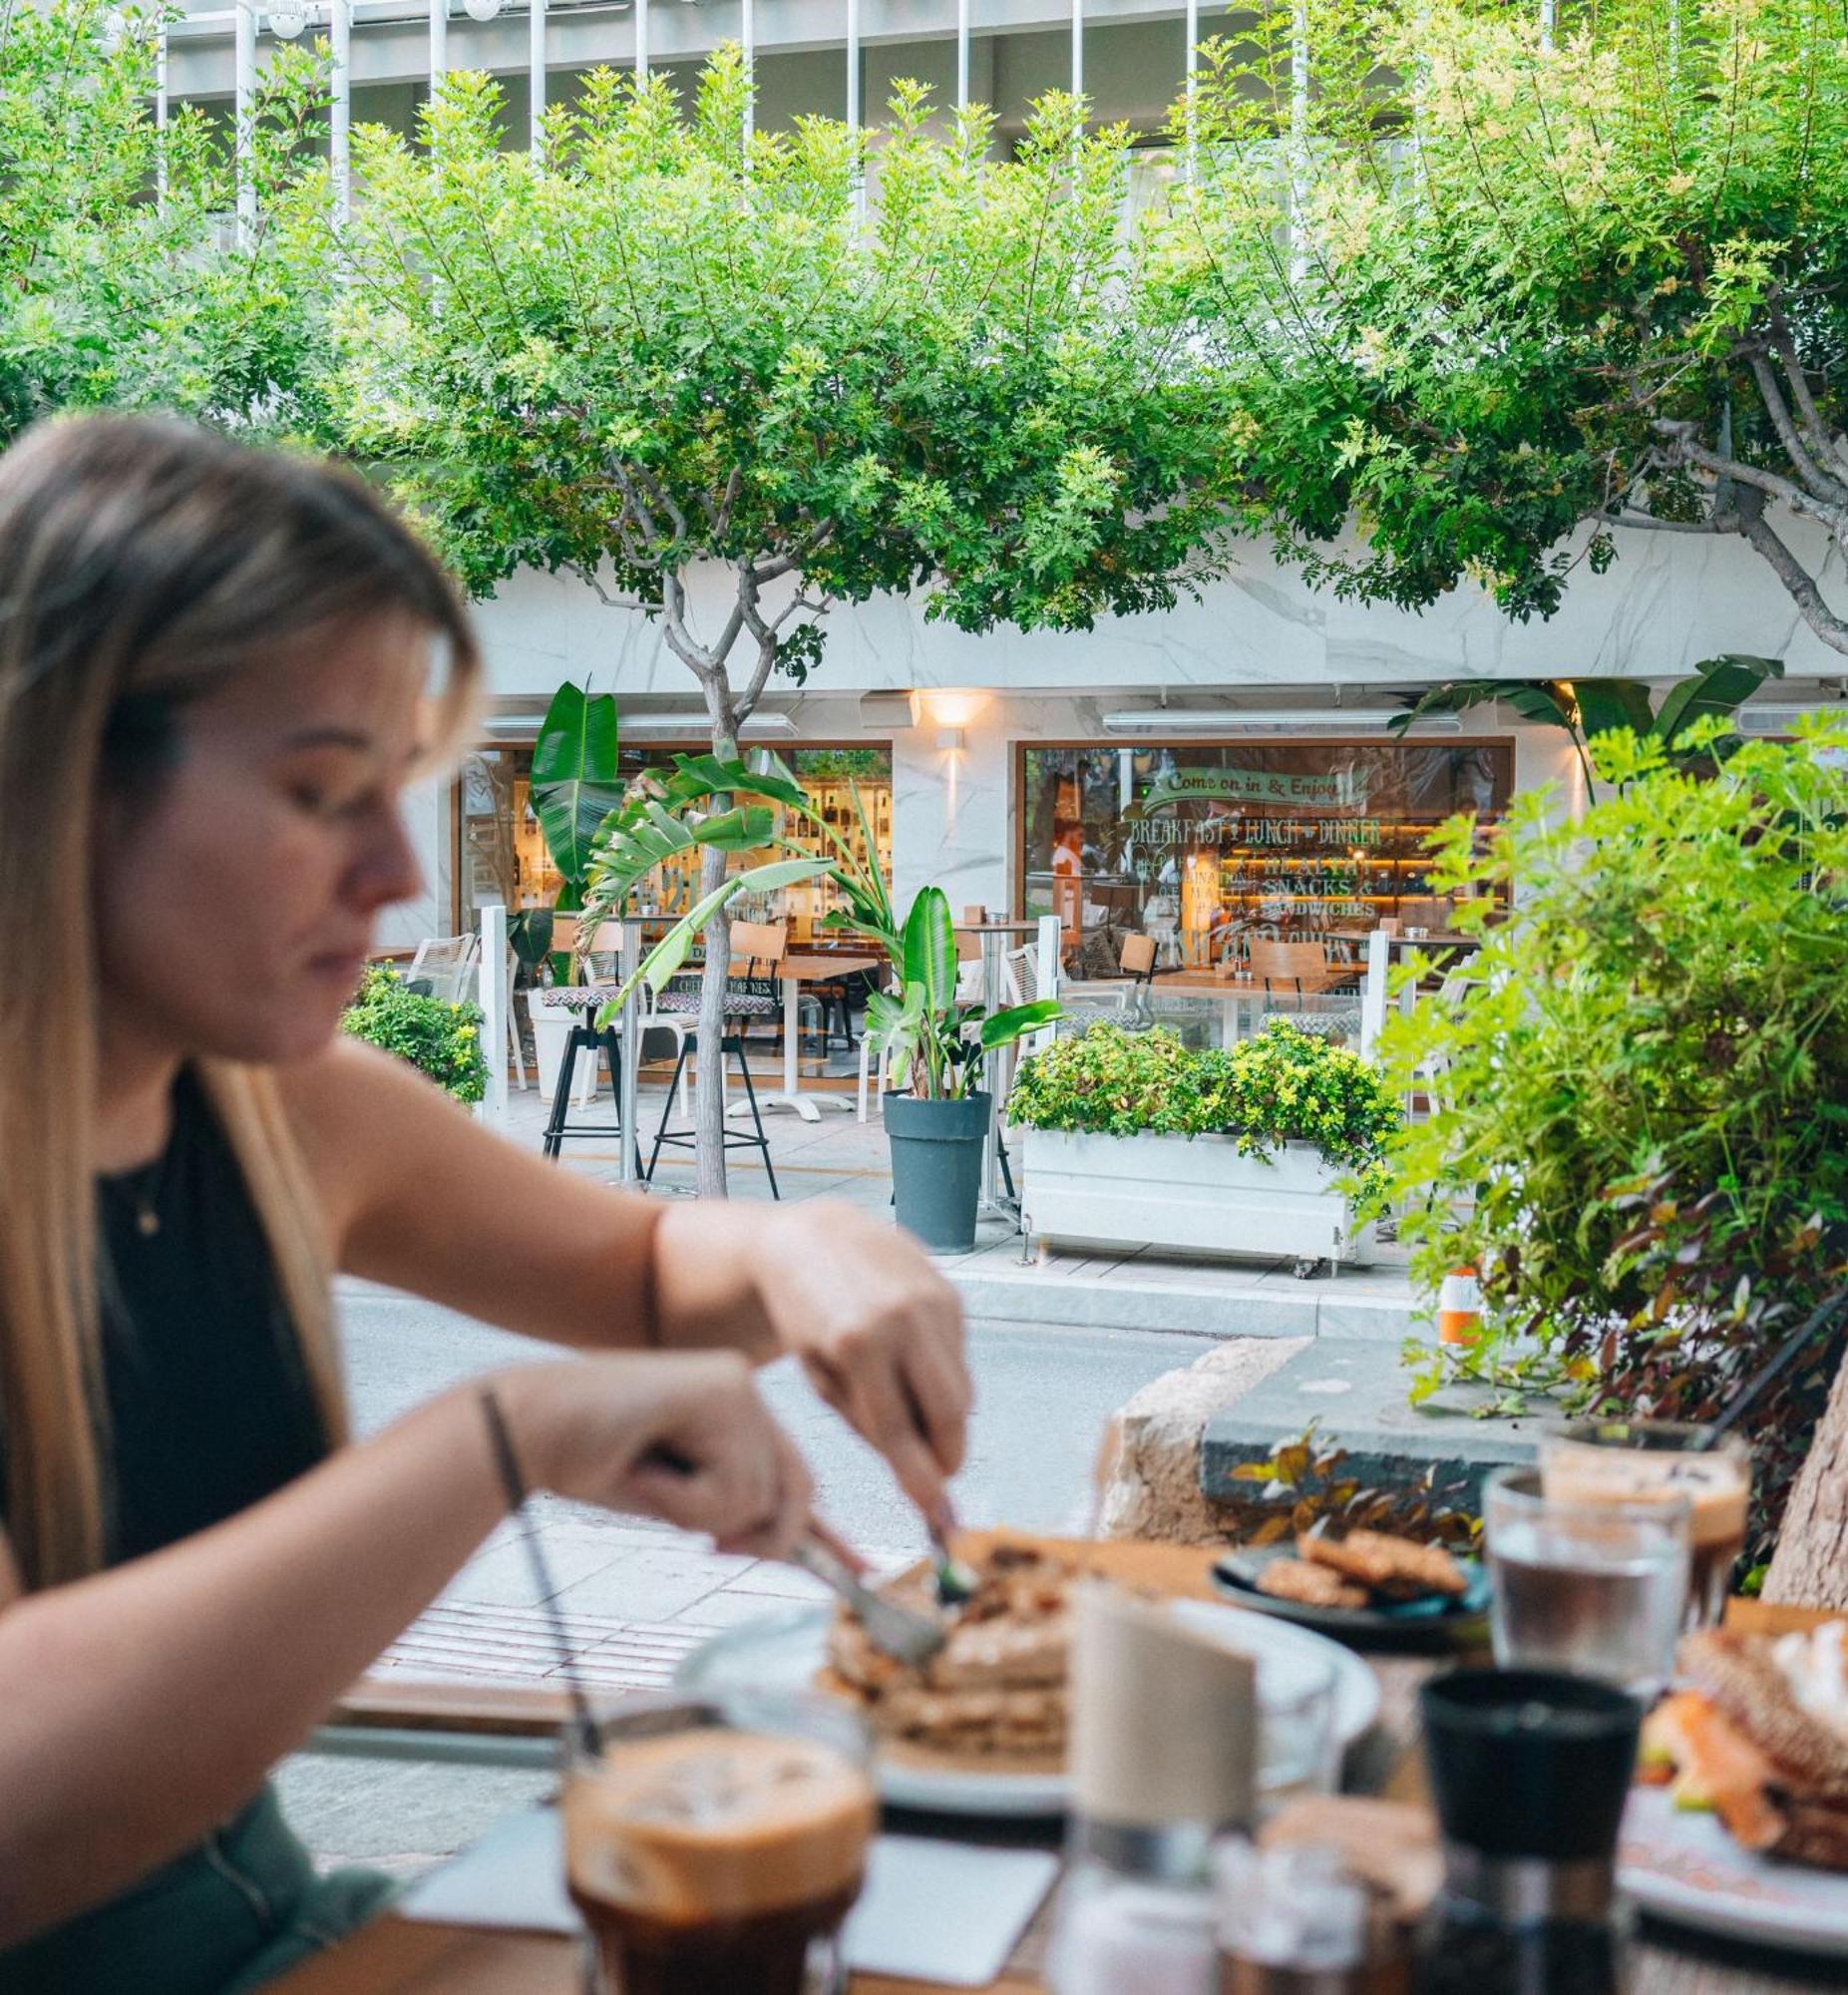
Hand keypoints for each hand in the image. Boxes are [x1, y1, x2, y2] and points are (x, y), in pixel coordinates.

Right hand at [491, 1351, 811, 1558]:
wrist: (528, 1428)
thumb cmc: (593, 1463)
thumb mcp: (681, 1500)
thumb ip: (735, 1514)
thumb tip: (795, 1547)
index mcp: (739, 1412)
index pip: (797, 1479)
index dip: (826, 1534)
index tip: (861, 1571)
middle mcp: (746, 1390)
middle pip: (795, 1493)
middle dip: (756, 1536)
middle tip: (704, 1543)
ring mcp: (737, 1384)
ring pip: (760, 1497)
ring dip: (696, 1513)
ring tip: (647, 1478)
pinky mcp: (721, 1389)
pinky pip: (731, 1486)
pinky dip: (681, 1500)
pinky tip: (642, 1466)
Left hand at [749, 1201, 971, 1529]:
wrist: (813, 1239)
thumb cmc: (806, 1314)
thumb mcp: (818, 1375)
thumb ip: (866, 1421)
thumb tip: (915, 1467)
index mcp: (857, 1345)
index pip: (901, 1434)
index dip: (923, 1483)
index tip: (938, 1518)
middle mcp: (902, 1319)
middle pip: (950, 1413)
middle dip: (949, 1455)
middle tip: (936, 1476)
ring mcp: (932, 1301)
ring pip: (963, 1388)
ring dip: (945, 1417)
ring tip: (910, 1413)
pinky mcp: (950, 1291)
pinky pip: (960, 1356)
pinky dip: (942, 1376)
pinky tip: (911, 1365)